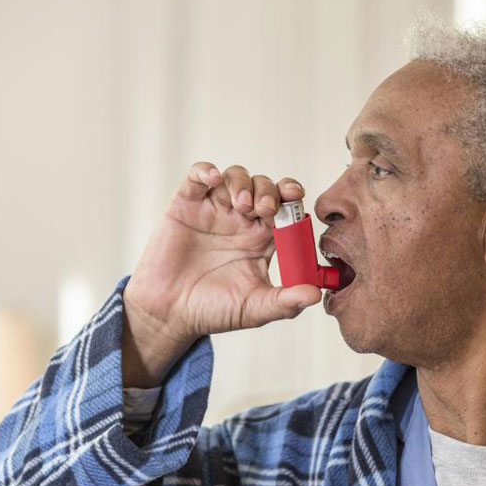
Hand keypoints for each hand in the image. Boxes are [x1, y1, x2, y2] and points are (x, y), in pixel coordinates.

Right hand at [121, 162, 321, 387]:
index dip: (293, 198)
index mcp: (263, 240)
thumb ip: (285, 303)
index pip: (286, 209)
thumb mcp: (254, 309)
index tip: (297, 200)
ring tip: (242, 204)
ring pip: (236, 176)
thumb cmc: (213, 311)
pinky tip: (214, 179)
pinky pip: (197, 177)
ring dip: (243, 182)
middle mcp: (241, 221)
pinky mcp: (186, 205)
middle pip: (265, 186)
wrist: (169, 314)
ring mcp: (214, 211)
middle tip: (266, 208)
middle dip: (270, 190)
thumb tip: (316, 295)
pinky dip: (206, 171)